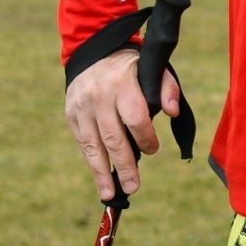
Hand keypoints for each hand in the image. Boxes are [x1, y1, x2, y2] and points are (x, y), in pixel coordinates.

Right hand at [64, 48, 180, 197]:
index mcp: (122, 83)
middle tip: (134, 187)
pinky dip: (92, 162)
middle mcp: (99, 97)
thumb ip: (167, 88)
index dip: (145, 137)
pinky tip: (101, 179)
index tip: (153, 150)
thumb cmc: (133, 66)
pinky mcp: (72, 116)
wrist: (94, 52)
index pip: (134, 117)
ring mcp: (82, 108)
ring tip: (111, 194)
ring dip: (102, 172)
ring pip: (93, 145)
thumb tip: (173, 112)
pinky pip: (83, 143)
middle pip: (113, 137)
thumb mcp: (153, 67)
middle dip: (124, 165)